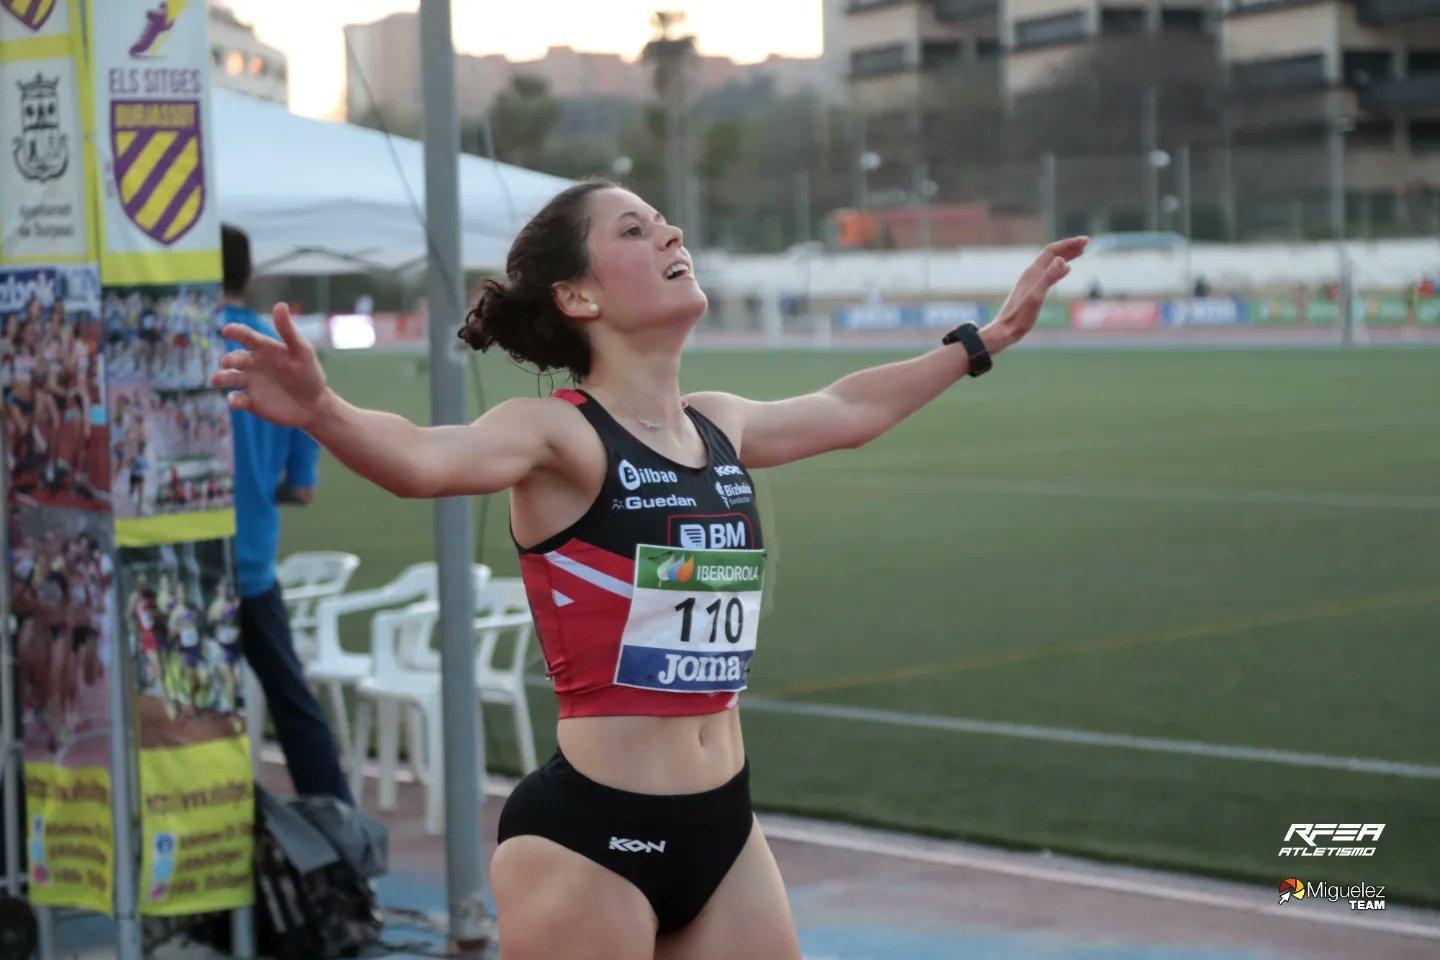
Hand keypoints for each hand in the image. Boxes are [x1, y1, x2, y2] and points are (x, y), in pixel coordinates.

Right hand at [211, 303, 327, 428]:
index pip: (246, 336)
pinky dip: (234, 400)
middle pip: (235, 358)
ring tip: (217, 379)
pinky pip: (236, 399)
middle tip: (230, 362)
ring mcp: (249, 382)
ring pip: (229, 377)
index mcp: (263, 348)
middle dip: (230, 359)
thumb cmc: (308, 373)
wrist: (313, 404)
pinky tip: (237, 402)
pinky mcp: (249, 401)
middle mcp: (252, 363)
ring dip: (222, 377)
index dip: (236, 332)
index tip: (227, 330)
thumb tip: (280, 304)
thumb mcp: (302, 351)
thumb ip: (288, 331)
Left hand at [982, 236, 1087, 352]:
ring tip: (1081, 252)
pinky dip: (1060, 268)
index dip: (1069, 244)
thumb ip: (1048, 278)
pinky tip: (1067, 270)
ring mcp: (1031, 282)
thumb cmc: (1020, 317)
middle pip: (1052, 254)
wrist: (1005, 330)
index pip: (1052, 251)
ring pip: (1051, 263)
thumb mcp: (1037, 297)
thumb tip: (1061, 260)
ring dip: (1066, 255)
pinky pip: (1049, 273)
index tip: (1086, 241)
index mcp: (1033, 273)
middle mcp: (1031, 274)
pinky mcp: (1032, 290)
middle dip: (1069, 247)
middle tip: (1086, 243)